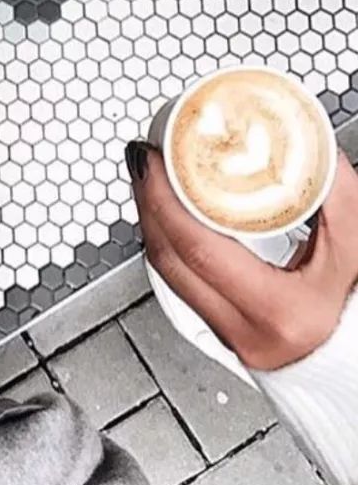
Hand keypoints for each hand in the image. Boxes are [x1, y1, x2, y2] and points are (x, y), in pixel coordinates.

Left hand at [128, 141, 357, 369]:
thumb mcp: (355, 254)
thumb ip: (337, 200)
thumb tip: (314, 148)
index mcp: (278, 312)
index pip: (197, 247)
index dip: (164, 198)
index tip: (154, 160)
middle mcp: (245, 330)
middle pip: (169, 258)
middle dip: (149, 201)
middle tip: (146, 159)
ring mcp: (230, 336)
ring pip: (167, 272)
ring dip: (153, 221)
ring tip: (152, 179)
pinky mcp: (223, 334)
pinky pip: (180, 282)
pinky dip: (170, 243)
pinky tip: (169, 217)